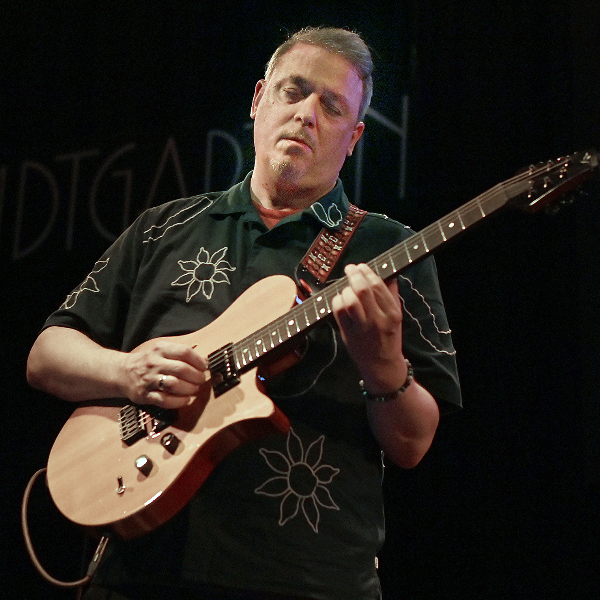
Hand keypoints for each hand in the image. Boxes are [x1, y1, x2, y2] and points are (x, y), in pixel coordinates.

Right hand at [123, 341, 207, 407]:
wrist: (122, 372)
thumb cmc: (148, 361)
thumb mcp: (162, 350)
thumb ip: (181, 353)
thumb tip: (205, 360)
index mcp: (160, 349)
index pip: (184, 352)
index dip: (198, 360)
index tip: (205, 367)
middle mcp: (154, 363)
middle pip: (182, 369)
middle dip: (196, 376)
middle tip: (201, 380)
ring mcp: (149, 380)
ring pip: (174, 385)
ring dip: (189, 389)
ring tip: (194, 390)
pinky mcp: (145, 395)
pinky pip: (165, 400)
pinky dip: (179, 401)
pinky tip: (186, 400)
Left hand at [331, 263, 406, 392]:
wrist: (381, 364)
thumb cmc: (389, 337)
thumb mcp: (396, 315)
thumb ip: (391, 294)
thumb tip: (387, 273)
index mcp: (392, 313)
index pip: (378, 285)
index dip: (367, 272)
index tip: (361, 267)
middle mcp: (377, 319)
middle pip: (362, 290)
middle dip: (354, 275)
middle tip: (350, 269)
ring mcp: (361, 327)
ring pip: (348, 300)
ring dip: (345, 289)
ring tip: (346, 288)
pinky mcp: (348, 333)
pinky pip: (338, 311)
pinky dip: (337, 300)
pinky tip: (340, 299)